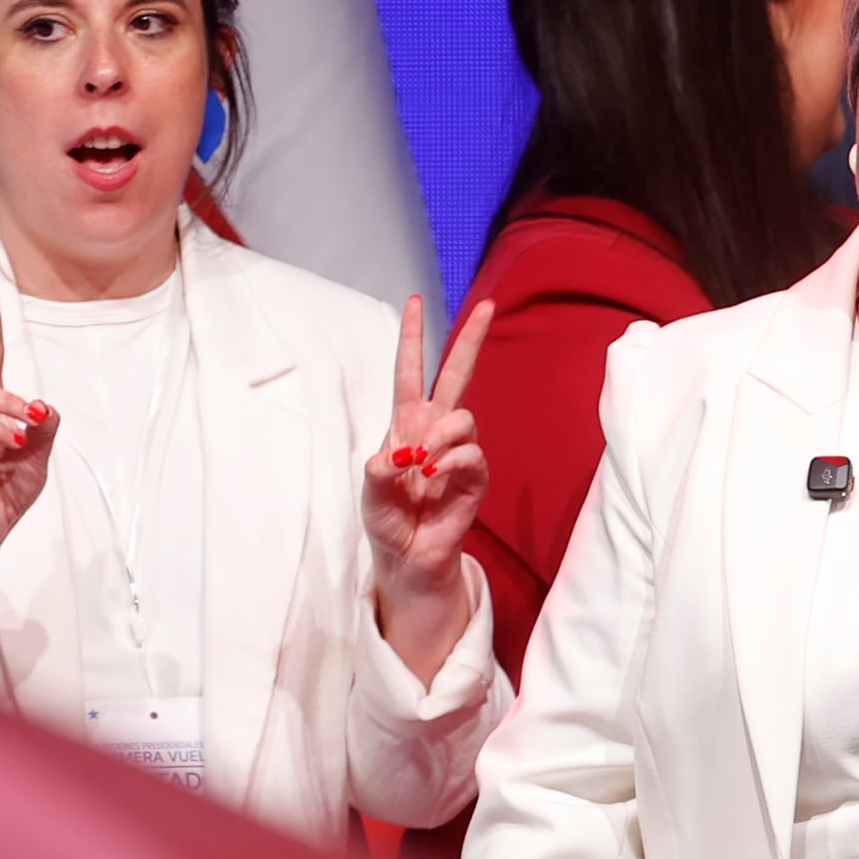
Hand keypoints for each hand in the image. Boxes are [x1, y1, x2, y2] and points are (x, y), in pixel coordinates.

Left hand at [365, 294, 495, 674]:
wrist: (408, 557)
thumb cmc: (386, 521)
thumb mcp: (370, 493)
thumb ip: (378, 471)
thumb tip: (402, 454)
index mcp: (404, 424)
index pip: (410, 372)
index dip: (412, 338)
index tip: (414, 300)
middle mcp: (434, 430)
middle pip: (457, 375)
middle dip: (471, 340)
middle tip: (489, 307)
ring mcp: (457, 452)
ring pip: (463, 417)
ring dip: (442, 435)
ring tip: (424, 463)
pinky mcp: (475, 477)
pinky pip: (472, 454)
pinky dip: (453, 461)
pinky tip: (437, 477)